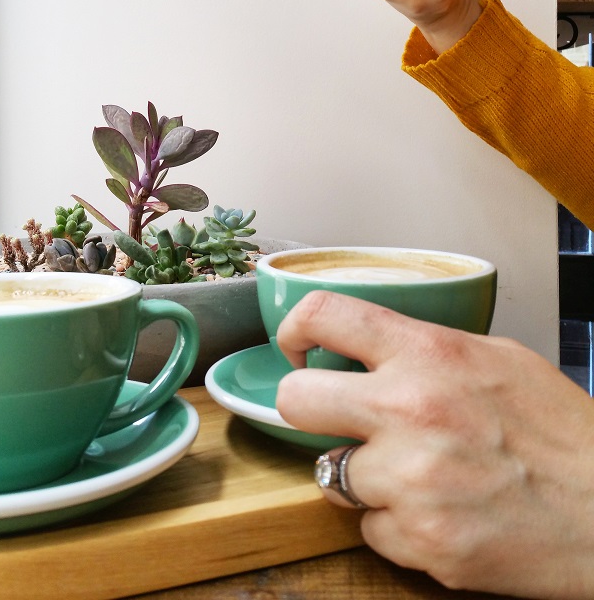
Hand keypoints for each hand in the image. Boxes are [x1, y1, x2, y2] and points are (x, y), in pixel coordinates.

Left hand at [276, 290, 593, 597]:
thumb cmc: (560, 430)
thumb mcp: (497, 357)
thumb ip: (426, 348)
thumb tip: (370, 350)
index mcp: (428, 354)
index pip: (324, 314)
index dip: (295, 326)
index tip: (296, 344)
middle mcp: (409, 410)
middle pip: (294, 399)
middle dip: (307, 407)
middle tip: (336, 417)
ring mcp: (409, 481)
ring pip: (329, 472)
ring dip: (362, 474)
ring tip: (414, 473)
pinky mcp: (419, 540)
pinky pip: (368, 526)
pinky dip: (393, 521)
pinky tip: (436, 510)